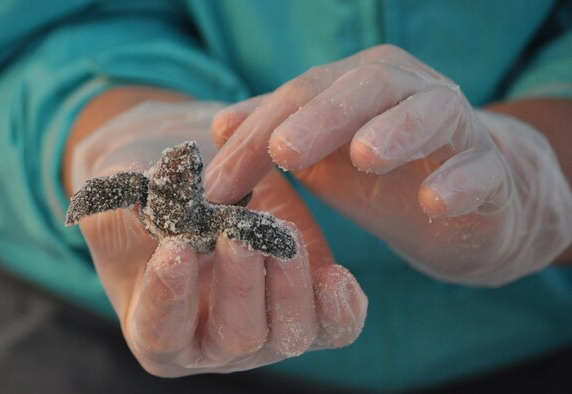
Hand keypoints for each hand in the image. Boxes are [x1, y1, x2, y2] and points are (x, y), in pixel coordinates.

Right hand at [67, 101, 367, 376]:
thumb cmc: (148, 191)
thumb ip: (128, 201)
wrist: (193, 177)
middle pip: (235, 337)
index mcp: (158, 325)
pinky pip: (333, 328)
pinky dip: (340, 308)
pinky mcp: (308, 305)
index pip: (163, 329)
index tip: (175, 250)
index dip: (169, 295)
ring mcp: (265, 329)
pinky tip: (337, 277)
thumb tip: (155, 201)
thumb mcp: (121, 191)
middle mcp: (213, 340)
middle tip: (239, 234)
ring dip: (289, 287)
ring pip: (286, 334)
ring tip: (284, 235)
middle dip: (239, 286)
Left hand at [204, 45, 571, 285]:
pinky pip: (480, 168)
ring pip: (430, 112)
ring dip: (397, 130)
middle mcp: (406, 91)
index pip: (299, 98)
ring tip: (364, 155)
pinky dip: (458, 182)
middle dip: (322, 117)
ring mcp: (454, 126)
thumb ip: (271, 137)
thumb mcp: (319, 155)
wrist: (460, 204)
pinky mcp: (489, 169)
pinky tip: (434, 202)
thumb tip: (215, 129)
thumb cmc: (380, 175)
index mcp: (357, 84)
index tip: (217, 184)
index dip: (256, 137)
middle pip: (363, 89)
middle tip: (284, 149)